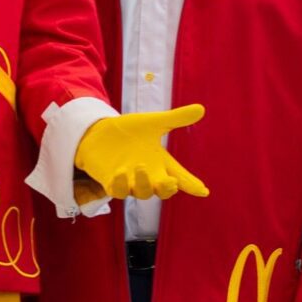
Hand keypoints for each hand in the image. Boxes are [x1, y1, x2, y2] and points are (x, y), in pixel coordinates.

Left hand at [73, 106, 211, 200]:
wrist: (98, 132)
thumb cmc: (129, 131)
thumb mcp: (153, 123)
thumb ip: (176, 119)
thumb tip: (201, 109)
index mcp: (160, 164)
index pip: (180, 177)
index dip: (191, 184)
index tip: (203, 191)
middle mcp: (148, 177)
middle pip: (162, 191)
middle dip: (167, 188)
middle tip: (171, 183)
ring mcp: (130, 182)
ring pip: (142, 192)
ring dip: (143, 183)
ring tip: (141, 166)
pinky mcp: (111, 182)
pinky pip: (117, 190)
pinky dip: (120, 184)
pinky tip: (120, 172)